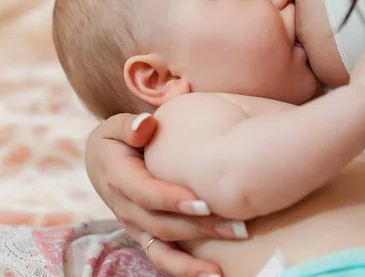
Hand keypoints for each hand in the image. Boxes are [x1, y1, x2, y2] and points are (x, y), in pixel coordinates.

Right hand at [86, 113, 247, 275]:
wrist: (103, 159)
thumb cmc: (119, 138)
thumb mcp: (116, 125)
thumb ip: (130, 125)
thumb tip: (146, 125)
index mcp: (118, 179)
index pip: (146, 193)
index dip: (173, 200)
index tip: (205, 203)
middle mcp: (125, 208)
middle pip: (163, 224)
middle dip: (201, 228)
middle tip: (238, 228)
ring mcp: (135, 226)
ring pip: (162, 249)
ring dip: (194, 261)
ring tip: (223, 269)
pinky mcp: (145, 235)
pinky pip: (162, 258)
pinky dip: (184, 270)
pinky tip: (212, 275)